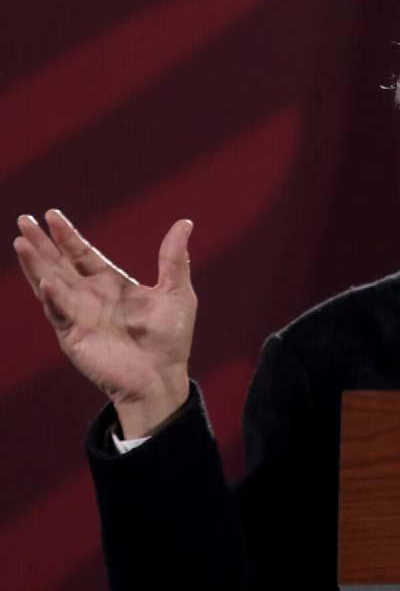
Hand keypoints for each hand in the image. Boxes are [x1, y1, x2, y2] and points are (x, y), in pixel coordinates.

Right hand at [13, 210, 196, 437]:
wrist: (162, 377)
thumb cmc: (170, 338)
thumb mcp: (176, 292)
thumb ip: (174, 258)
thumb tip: (185, 222)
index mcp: (111, 284)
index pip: (82, 254)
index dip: (67, 236)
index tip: (52, 215)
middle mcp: (90, 297)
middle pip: (60, 264)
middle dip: (42, 243)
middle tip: (24, 220)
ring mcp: (79, 315)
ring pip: (50, 283)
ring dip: (35, 264)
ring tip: (20, 242)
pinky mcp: (74, 336)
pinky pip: (59, 312)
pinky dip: (51, 297)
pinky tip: (45, 281)